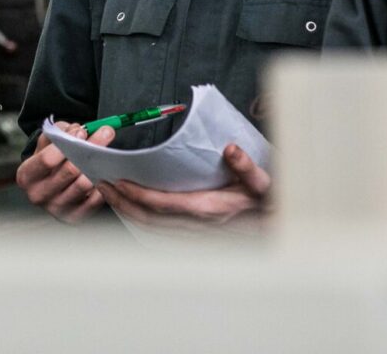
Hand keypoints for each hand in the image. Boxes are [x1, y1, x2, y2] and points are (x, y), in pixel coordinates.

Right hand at [15, 123, 114, 223]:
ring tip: (105, 152)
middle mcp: (38, 195)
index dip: (67, 143)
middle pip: (70, 170)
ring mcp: (56, 209)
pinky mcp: (73, 218)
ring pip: (84, 184)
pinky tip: (102, 173)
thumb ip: (59, 132)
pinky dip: (101, 185)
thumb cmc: (47, 158)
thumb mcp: (46, 142)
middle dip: (90, 148)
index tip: (81, 131)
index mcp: (26, 175)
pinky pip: (95, 200)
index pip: (47, 160)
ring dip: (98, 165)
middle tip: (105, 133)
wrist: (48, 183)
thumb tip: (77, 130)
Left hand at [96, 143, 271, 232]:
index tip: (118, 183)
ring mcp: (198, 235)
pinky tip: (132, 208)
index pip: (164, 205)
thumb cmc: (273, 202)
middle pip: (151, 220)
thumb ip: (247, 168)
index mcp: (210, 209)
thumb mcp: (265, 182)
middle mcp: (199, 227)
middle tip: (101, 185)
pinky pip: (163, 232)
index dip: (138, 195)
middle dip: (123, 204)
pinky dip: (143, 220)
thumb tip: (231, 150)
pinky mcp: (198, 237)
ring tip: (109, 194)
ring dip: (129, 212)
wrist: (285, 228)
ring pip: (154, 229)